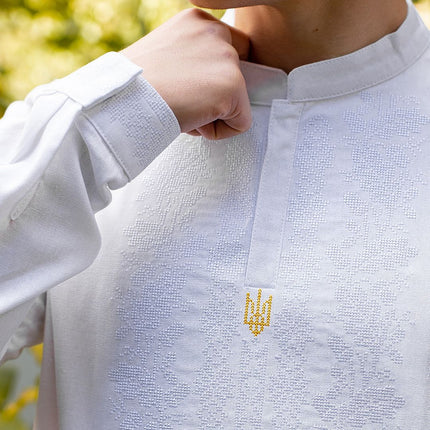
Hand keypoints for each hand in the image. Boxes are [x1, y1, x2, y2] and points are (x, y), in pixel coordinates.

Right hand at [121, 8, 251, 139]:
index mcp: (197, 21)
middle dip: (211, 96)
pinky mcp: (233, 87)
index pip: (228, 51)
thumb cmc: (136, 86)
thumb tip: (205, 81)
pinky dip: (219, 131)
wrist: (125, 99)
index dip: (213, 78)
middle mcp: (216, 32)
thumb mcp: (165, 55)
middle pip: (235, 77)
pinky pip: (240, 123)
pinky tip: (192, 122)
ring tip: (182, 109)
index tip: (190, 89)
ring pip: (237, 101)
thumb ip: (191, 58)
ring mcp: (227, 59)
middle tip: (180, 100)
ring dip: (212, 113)